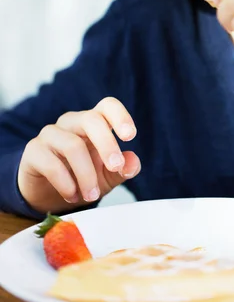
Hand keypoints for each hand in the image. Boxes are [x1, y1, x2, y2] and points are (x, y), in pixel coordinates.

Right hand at [18, 97, 140, 212]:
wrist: (47, 194)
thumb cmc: (82, 177)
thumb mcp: (107, 176)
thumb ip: (122, 169)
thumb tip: (133, 163)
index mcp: (94, 122)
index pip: (107, 106)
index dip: (120, 116)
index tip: (130, 136)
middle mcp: (72, 122)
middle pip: (91, 119)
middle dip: (107, 145)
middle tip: (116, 167)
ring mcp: (51, 134)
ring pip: (72, 145)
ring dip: (86, 175)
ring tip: (92, 196)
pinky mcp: (33, 151)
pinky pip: (51, 163)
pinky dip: (66, 183)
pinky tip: (72, 196)